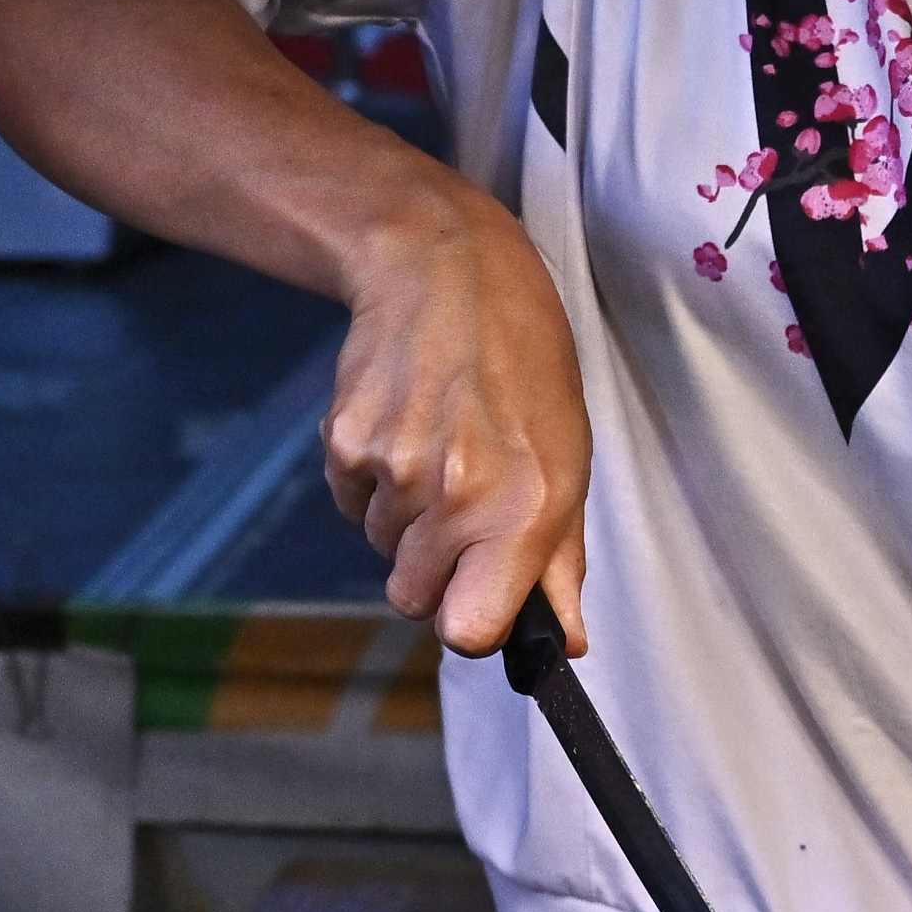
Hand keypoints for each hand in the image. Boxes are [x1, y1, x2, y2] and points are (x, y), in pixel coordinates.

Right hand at [330, 192, 590, 656]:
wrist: (446, 270)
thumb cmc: (523, 365)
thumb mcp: (567, 458)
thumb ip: (560, 561)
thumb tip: (565, 641)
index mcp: (524, 510)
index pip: (469, 631)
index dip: (471, 623)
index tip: (480, 597)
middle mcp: (456, 496)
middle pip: (414, 597)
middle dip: (433, 567)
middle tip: (461, 501)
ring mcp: (394, 469)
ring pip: (382, 546)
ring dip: (404, 515)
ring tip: (438, 443)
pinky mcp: (344, 442)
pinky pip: (350, 503)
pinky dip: (369, 479)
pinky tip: (403, 424)